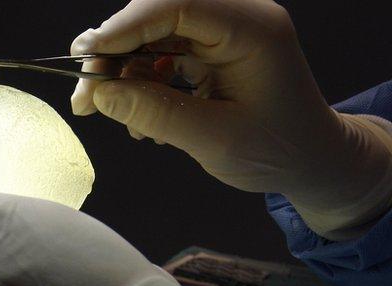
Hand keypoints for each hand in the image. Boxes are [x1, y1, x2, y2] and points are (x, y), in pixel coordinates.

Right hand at [70, 0, 391, 239]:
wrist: (311, 159)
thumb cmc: (277, 152)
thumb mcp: (216, 140)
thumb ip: (156, 114)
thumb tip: (100, 93)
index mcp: (251, 28)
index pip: (177, 5)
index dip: (125, 27)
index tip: (86, 56)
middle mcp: (236, 18)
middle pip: (157, 15)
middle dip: (115, 52)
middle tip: (84, 93)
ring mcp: (222, 31)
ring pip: (153, 35)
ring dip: (122, 70)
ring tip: (104, 109)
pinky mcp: (211, 49)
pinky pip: (162, 52)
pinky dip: (141, 80)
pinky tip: (137, 115)